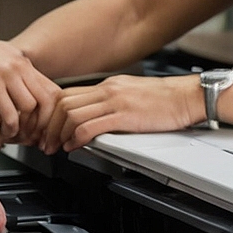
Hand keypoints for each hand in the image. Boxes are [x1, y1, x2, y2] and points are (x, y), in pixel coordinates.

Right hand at [0, 25, 56, 139]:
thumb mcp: (7, 55)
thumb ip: (24, 72)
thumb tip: (42, 94)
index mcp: (22, 64)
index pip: (50, 94)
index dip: (48, 115)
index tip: (42, 126)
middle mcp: (11, 70)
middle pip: (33, 107)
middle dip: (28, 125)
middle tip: (22, 132)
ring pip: (13, 116)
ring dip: (9, 129)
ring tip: (5, 131)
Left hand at [40, 74, 205, 152]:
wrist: (187, 96)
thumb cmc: (166, 99)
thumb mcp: (132, 95)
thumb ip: (112, 103)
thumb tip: (95, 116)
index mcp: (108, 85)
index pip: (68, 94)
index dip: (52, 112)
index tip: (47, 128)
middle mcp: (107, 89)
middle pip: (63, 103)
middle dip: (49, 124)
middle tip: (45, 141)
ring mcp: (115, 101)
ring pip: (72, 113)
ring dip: (59, 133)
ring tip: (56, 147)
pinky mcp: (124, 115)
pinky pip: (90, 125)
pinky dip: (76, 137)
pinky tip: (74, 146)